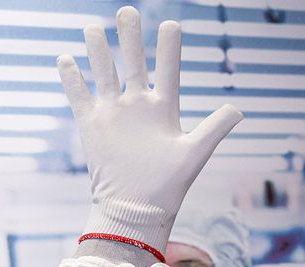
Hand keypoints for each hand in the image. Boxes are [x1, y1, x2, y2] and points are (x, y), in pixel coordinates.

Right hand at [59, 6, 241, 254]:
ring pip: (105, 75)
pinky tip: (66, 58)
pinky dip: (72, 79)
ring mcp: (115, 115)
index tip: (171, 24)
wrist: (138, 208)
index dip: (169, 50)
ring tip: (93, 27)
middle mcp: (139, 108)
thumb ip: (215, 128)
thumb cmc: (170, 185)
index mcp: (165, 111)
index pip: (167, 72)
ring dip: (99, 52)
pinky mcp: (92, 126)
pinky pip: (80, 97)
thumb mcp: (194, 153)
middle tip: (127, 11)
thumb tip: (239, 109)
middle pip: (134, 65)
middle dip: (131, 39)